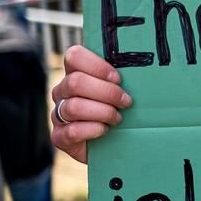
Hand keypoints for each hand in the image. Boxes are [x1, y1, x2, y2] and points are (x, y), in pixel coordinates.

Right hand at [51, 45, 131, 163]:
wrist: (114, 144)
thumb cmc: (119, 109)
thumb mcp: (121, 89)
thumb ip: (124, 75)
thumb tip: (142, 65)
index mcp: (75, 72)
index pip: (74, 56)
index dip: (97, 66)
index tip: (118, 78)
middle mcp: (62, 91)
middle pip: (75, 82)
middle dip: (106, 92)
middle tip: (125, 101)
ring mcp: (58, 114)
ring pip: (74, 107)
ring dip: (102, 112)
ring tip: (117, 118)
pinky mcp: (59, 137)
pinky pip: (72, 131)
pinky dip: (93, 129)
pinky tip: (105, 130)